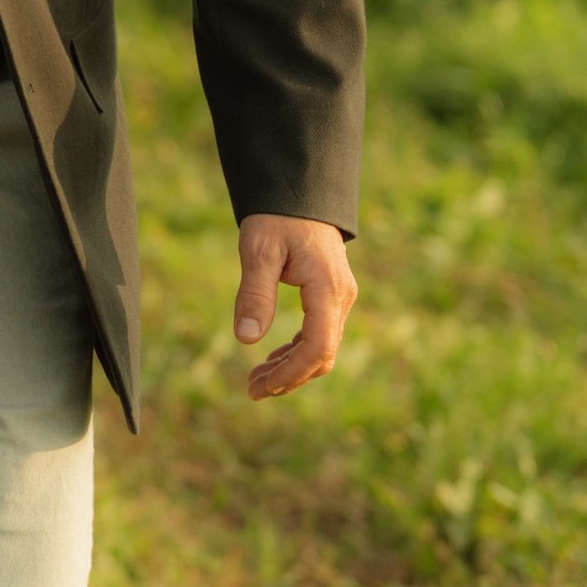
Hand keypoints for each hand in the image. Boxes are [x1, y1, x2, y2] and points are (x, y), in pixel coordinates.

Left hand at [234, 213, 356, 398]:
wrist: (299, 196)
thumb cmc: (277, 219)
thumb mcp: (258, 251)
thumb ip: (254, 294)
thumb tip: (246, 339)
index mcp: (327, 289)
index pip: (318, 347)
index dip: (292, 373)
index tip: (263, 386)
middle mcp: (340, 298)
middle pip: (322, 355)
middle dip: (288, 378)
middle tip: (251, 390)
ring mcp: (339, 299)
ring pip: (321, 349)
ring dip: (290, 369)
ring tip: (254, 381)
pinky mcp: (330, 298)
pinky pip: (318, 335)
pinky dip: (295, 352)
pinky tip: (271, 360)